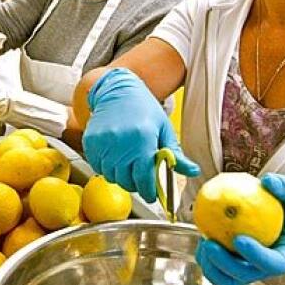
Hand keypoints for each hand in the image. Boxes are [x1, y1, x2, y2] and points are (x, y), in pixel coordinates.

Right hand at [82, 68, 199, 201]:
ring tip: (127, 161)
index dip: (149, 192)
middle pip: (126, 182)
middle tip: (140, 175)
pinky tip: (115, 155)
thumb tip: (193, 171)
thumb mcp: (164, 129)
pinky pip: (98, 167)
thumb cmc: (144, 109)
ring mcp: (103, 143)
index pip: (144, 179)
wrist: (118, 91)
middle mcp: (121, 142)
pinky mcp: (91, 142)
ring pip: (111, 177)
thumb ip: (175, 154)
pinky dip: (106, 167)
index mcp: (143, 139)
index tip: (151, 194)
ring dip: (120, 175)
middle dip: (135, 184)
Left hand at [195, 173, 284, 284]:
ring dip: (212, 265)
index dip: (256, 256)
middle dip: (224, 263)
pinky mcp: (238, 265)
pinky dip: (207, 257)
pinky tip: (202, 235)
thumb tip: (268, 181)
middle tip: (209, 243)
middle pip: (246, 275)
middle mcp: (271, 267)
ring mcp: (253, 268)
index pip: (275, 264)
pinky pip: (218, 269)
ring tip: (203, 241)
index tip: (239, 239)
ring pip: (228, 279)